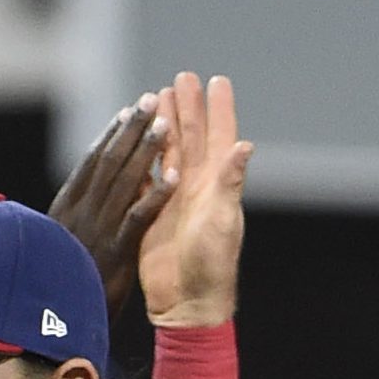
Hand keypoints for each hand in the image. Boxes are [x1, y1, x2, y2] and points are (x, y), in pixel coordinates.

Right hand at [49, 92, 164, 321]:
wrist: (51, 333)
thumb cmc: (53, 293)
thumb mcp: (51, 253)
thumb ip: (62, 227)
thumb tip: (65, 209)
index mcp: (64, 212)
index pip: (90, 164)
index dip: (109, 137)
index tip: (125, 113)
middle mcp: (79, 215)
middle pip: (108, 163)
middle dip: (130, 130)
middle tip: (150, 99)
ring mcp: (97, 233)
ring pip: (124, 183)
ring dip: (146, 151)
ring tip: (166, 123)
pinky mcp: (115, 254)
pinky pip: (138, 219)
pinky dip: (156, 196)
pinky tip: (174, 175)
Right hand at [135, 71, 248, 330]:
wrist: (187, 301)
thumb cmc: (212, 264)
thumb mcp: (223, 220)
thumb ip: (230, 181)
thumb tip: (244, 145)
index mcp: (217, 184)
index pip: (220, 137)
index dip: (219, 109)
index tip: (217, 81)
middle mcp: (197, 187)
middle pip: (192, 137)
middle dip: (187, 107)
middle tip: (181, 77)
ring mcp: (174, 200)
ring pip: (168, 153)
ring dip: (163, 126)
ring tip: (155, 98)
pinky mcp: (152, 215)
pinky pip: (146, 179)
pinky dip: (141, 158)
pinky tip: (134, 142)